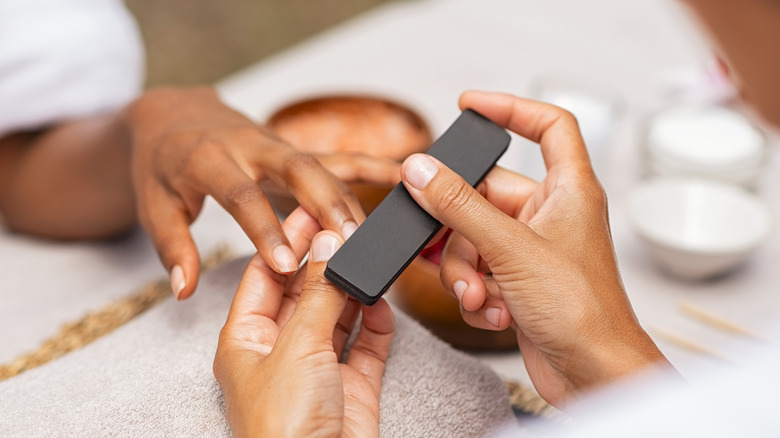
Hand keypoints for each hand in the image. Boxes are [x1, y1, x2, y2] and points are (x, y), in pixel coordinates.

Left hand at [126, 87, 398, 298]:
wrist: (174, 115)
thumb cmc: (162, 165)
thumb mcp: (154, 205)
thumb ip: (173, 246)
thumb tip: (184, 289)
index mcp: (208, 160)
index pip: (241, 195)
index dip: (263, 229)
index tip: (284, 265)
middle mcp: (249, 147)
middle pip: (295, 170)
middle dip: (325, 204)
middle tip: (349, 241)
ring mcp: (277, 145)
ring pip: (322, 166)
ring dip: (350, 199)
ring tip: (375, 236)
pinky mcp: (295, 149)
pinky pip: (336, 156)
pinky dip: (369, 165)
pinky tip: (401, 176)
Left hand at [214, 207, 394, 437]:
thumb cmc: (284, 428)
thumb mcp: (298, 347)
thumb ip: (320, 293)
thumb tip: (330, 243)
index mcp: (247, 341)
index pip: (265, 276)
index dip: (287, 242)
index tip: (312, 210)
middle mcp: (281, 351)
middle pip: (304, 291)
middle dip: (326, 261)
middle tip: (350, 226)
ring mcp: (318, 368)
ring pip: (338, 314)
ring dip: (354, 289)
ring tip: (369, 256)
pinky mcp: (352, 385)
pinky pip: (366, 343)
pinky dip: (376, 322)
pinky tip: (381, 303)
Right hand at [400, 91, 669, 405]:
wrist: (592, 375)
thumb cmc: (583, 312)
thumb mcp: (510, 248)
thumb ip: (460, 206)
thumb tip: (421, 170)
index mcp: (569, 190)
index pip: (548, 126)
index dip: (510, 108)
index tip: (470, 104)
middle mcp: (550, 215)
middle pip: (484, 195)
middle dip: (461, 231)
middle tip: (452, 247)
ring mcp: (532, 249)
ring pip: (473, 238)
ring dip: (466, 271)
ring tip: (481, 296)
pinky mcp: (518, 282)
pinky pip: (478, 270)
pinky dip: (477, 292)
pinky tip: (495, 312)